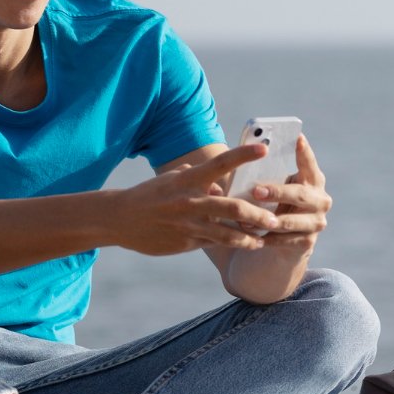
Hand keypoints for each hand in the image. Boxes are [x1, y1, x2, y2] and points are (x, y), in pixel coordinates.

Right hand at [115, 144, 281, 255]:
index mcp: (188, 179)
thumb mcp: (173, 180)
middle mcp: (190, 201)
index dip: (243, 155)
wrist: (119, 219)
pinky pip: (214, 243)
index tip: (264, 149)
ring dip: (249, 238)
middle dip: (257, 214)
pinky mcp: (186, 243)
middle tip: (274, 218)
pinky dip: (231, 243)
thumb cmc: (151, 195)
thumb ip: (199, 180)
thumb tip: (220, 184)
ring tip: (263, 239)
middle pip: (232, 207)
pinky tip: (246, 245)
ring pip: (227, 233)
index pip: (220, 164)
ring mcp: (188, 225)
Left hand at [248, 135, 330, 252]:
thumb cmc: (275, 203)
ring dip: (268, 220)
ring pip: (290, 221)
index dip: (304, 151)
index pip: (309, 162)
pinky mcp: (308, 241)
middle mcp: (320, 199)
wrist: (284, 239)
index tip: (297, 138)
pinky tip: (252, 236)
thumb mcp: (274, 186)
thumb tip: (243, 155)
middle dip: (277, 193)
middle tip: (256, 191)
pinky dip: (267, 238)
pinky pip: (285, 240)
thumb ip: (268, 174)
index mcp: (313, 179)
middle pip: (300, 194)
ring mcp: (316, 222)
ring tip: (246, 220)